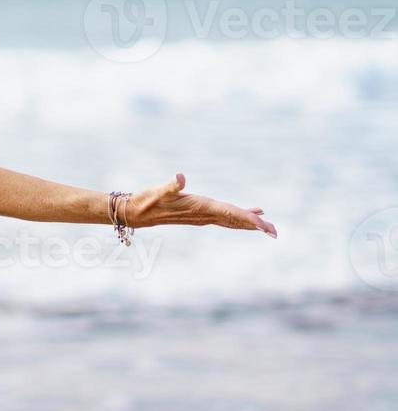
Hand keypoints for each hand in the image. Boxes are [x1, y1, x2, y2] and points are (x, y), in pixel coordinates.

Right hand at [124, 174, 275, 237]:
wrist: (135, 213)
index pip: (229, 214)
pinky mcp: (199, 214)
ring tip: (269, 227)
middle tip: (275, 232)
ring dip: (250, 224)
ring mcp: (202, 216)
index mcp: (200, 208)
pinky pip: (225, 218)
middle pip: (235, 221)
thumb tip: (180, 177)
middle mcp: (204, 215)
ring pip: (232, 221)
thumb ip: (170, 185)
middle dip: (256, 226)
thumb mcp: (158, 191)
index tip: (264, 225)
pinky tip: (250, 215)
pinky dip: (240, 217)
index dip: (248, 218)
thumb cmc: (147, 200)